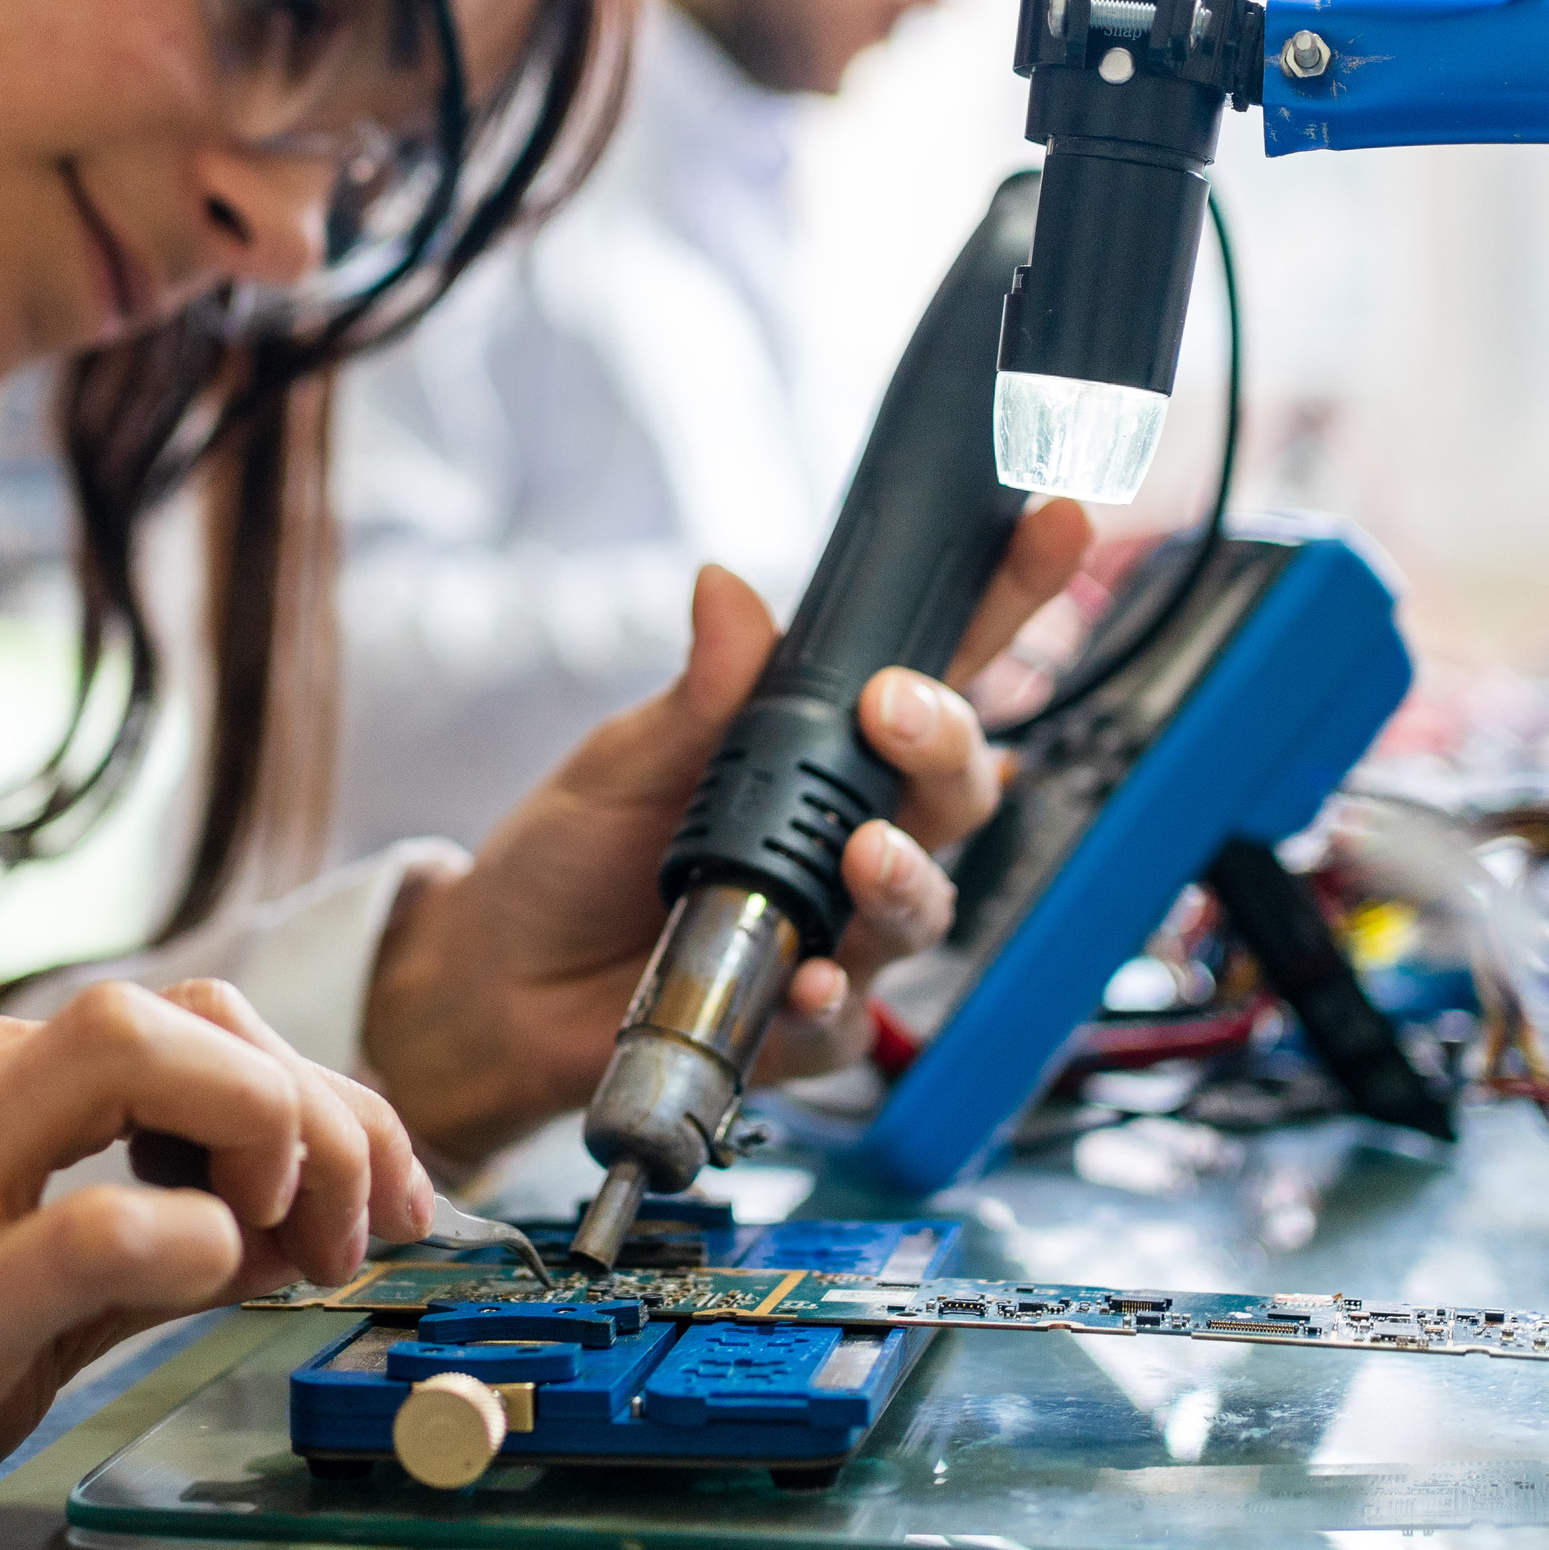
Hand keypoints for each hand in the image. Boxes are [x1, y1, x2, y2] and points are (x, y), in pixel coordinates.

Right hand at [0, 979, 427, 1549]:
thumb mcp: (12, 1286)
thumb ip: (147, 1239)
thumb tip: (292, 1229)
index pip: (189, 1019)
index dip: (312, 1094)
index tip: (367, 1194)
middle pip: (188, 1010)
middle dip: (316, 1106)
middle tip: (352, 1227)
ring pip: (141, 1047)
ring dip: (271, 1132)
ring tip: (292, 1245)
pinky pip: (98, 1223)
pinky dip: (193, 1243)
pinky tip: (216, 1285)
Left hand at [362, 502, 1090, 1161]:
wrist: (496, 981)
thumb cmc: (568, 857)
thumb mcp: (622, 760)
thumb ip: (697, 694)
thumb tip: (727, 589)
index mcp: (817, 752)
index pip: (934, 670)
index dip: (1004, 601)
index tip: (1052, 526)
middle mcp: (847, 837)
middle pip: (958, 789)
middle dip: (950, 745)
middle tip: (900, 712)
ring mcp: (834, 932)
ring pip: (924, 905)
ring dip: (907, 877)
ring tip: (864, 854)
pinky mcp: (801, 1023)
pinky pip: (852, 1019)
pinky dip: (834, 1001)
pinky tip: (807, 982)